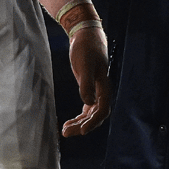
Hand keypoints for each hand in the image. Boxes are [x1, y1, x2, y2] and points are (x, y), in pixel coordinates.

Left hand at [59, 21, 109, 137]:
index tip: (82, 131)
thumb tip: (88, 103)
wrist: (86, 35)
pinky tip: (70, 122)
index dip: (93, 122)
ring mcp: (95, 90)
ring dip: (80, 123)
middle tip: (66, 133)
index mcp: (103, 86)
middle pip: (96, 115)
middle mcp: (101, 91)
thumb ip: (86, 84)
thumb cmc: (86, 48)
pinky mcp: (89, 88)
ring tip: (65, 131)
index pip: (102, 110)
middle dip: (83, 126)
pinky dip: (79, 117)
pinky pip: (87, 108)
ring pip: (91, 114)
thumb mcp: (84, 65)